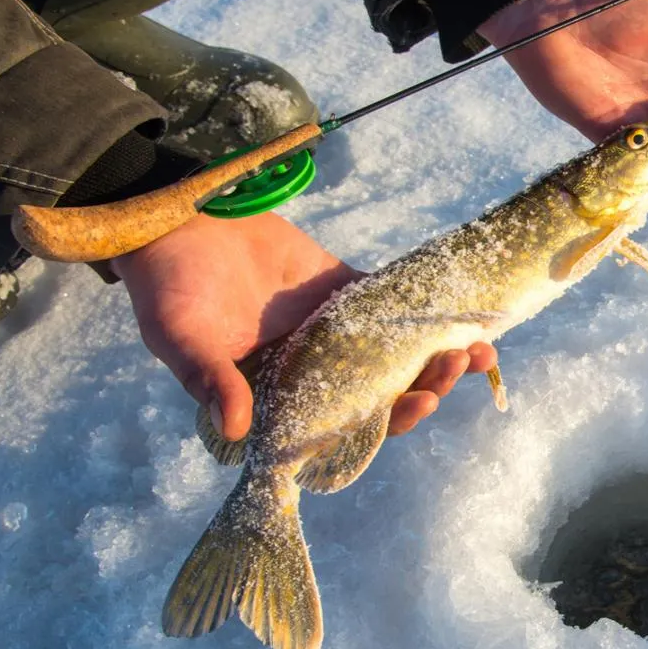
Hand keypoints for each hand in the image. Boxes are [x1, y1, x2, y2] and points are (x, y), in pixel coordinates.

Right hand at [110, 212, 496, 440]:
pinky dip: (424, 313)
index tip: (419, 404)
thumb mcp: (180, 337)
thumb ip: (210, 380)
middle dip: (427, 386)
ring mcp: (332, 333)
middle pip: (383, 394)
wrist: (177, 220)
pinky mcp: (340, 292)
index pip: (344, 426)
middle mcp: (312, 373)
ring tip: (480, 348)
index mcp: (279, 397)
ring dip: (436, 356)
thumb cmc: (167, 287)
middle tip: (459, 366)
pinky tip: (461, 310)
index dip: (386, 423)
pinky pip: (390, 307)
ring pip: (396, 356)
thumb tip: (237, 429)